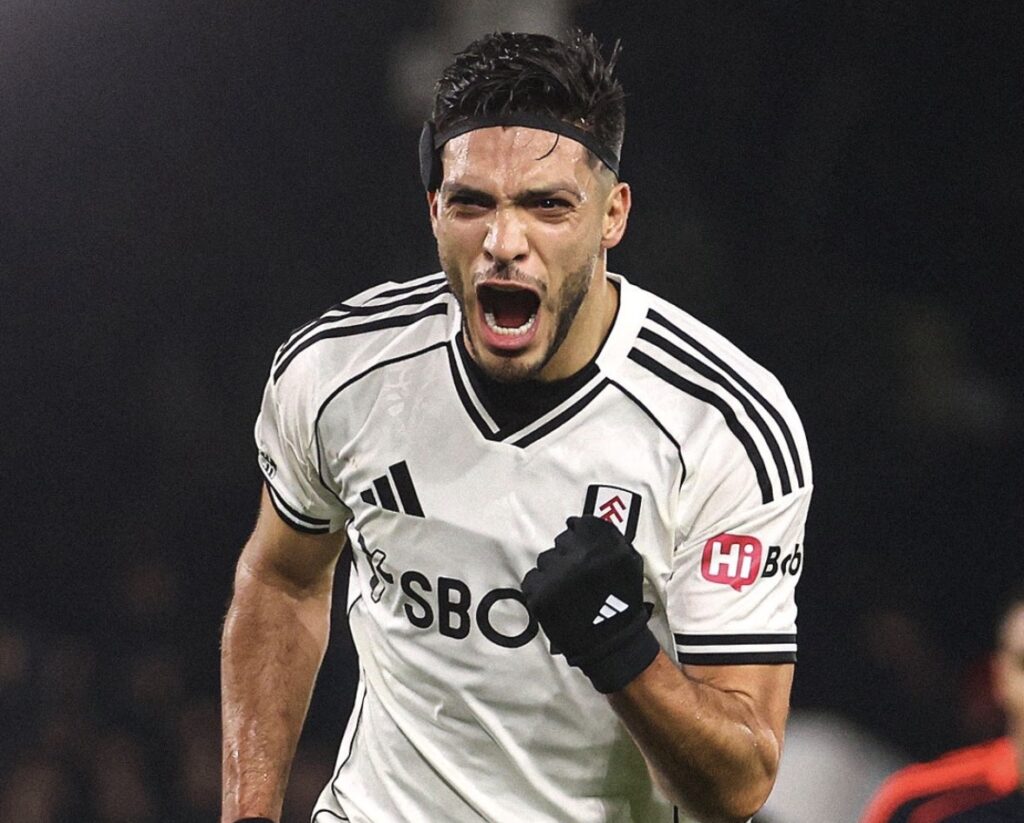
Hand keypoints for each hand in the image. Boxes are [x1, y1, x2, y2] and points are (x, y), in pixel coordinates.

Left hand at [521, 516, 659, 692]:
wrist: (612, 644)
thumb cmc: (623, 604)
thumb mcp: (629, 563)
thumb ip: (610, 539)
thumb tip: (581, 524)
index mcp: (602, 546)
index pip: (580, 525)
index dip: (580, 536)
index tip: (581, 546)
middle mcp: (578, 557)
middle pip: (561, 542)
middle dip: (568, 555)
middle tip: (576, 574)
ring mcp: (557, 576)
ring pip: (545, 560)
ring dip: (554, 571)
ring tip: (567, 590)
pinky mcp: (540, 595)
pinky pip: (532, 579)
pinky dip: (541, 588)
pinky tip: (556, 599)